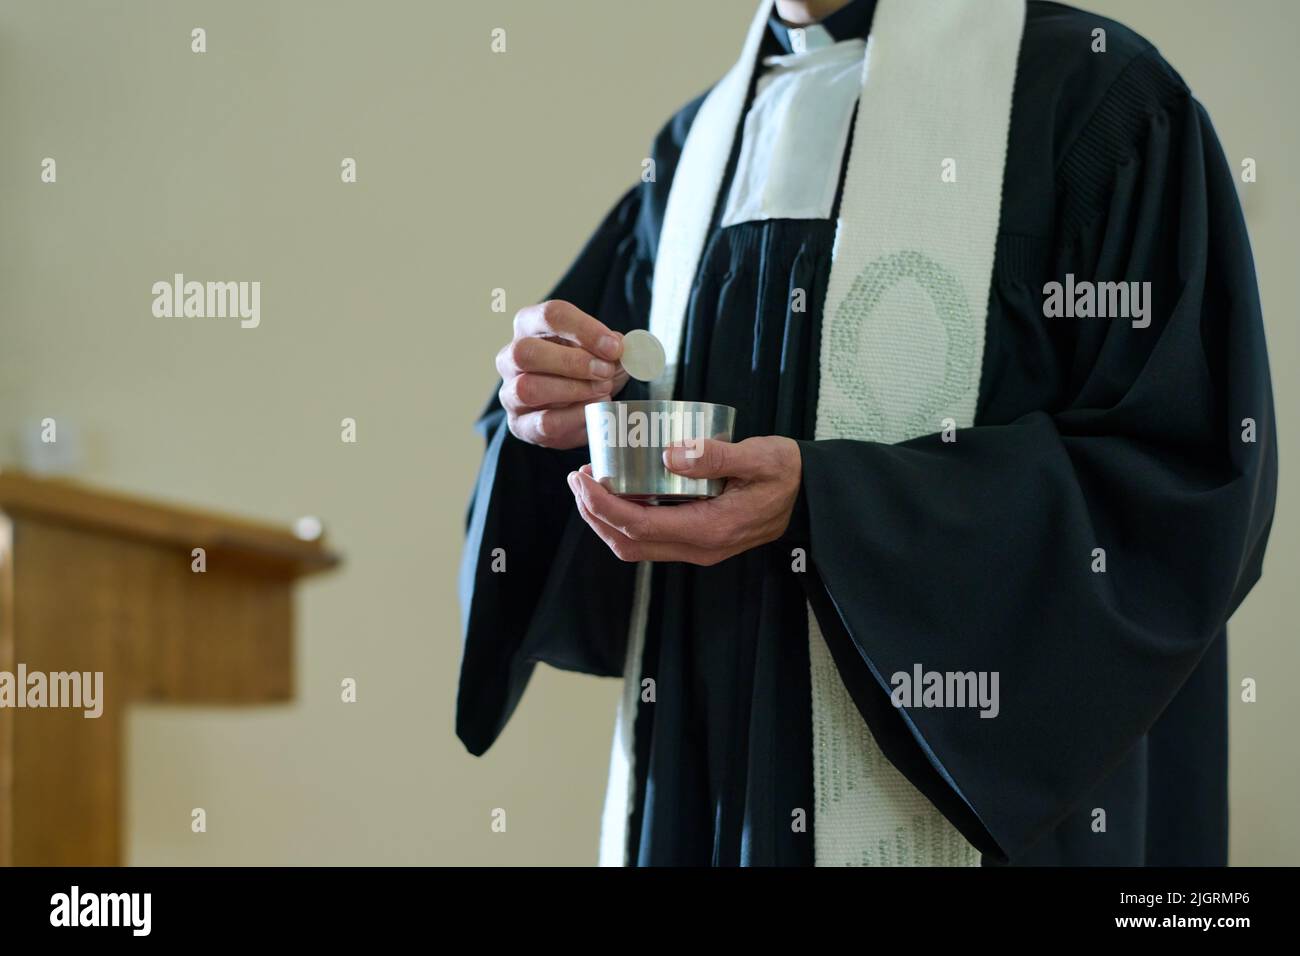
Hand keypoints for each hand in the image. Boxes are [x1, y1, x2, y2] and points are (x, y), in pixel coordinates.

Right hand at [496, 300, 628, 448]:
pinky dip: (575, 417)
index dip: (585, 330)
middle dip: (572, 362)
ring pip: (528, 388)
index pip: (551, 315)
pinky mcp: (520, 424)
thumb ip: (612, 346)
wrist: (576, 408)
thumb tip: (624, 348)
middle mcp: (511, 357)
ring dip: (573, 390)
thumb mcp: (600, 350)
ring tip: (602, 390)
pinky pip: (543, 422)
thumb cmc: (585, 369)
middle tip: (605, 371)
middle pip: (526, 352)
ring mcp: (510, 393)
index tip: (615, 347)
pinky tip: (594, 410)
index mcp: (530, 326)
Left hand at [568, 436, 801, 565]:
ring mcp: (697, 548)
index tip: (583, 478)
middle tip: (577, 477)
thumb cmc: (786, 473)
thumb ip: (718, 456)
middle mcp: (698, 547)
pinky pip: (649, 539)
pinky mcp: (696, 541)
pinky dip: (623, 519)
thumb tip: (672, 455)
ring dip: (604, 519)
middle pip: (627, 543)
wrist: (810, 497)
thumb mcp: (761, 457)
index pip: (639, 526)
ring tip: (588, 484)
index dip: (603, 505)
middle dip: (593, 513)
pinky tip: (617, 491)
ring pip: (635, 546)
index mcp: (709, 529)